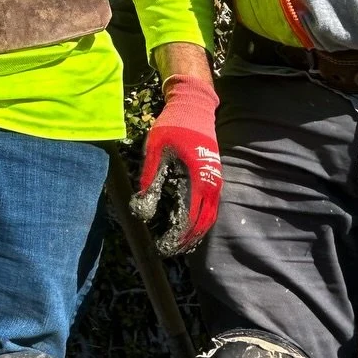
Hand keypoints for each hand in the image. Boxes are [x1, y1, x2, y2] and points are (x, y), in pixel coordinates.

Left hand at [131, 69, 220, 255]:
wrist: (193, 106)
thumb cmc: (172, 127)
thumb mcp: (155, 153)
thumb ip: (149, 182)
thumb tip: (142, 211)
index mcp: (197, 180)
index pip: (189, 219)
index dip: (176, 237)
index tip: (162, 247)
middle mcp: (211, 184)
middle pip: (203, 224)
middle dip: (186, 241)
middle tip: (168, 251)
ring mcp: (215, 182)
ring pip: (209, 218)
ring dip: (195, 234)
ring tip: (178, 244)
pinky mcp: (214, 178)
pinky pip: (211, 207)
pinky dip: (200, 221)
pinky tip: (187, 225)